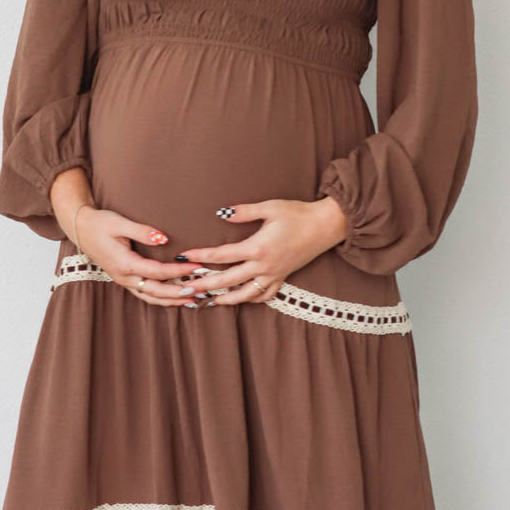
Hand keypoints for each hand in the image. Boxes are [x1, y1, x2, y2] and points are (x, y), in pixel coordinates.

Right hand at [75, 206, 205, 310]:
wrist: (80, 228)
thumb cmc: (99, 223)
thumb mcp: (120, 223)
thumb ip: (142, 232)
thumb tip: (163, 239)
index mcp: (124, 263)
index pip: (157, 272)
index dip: (178, 271)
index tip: (196, 267)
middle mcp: (124, 276)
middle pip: (155, 291)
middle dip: (178, 293)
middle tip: (199, 291)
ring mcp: (123, 280)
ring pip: (150, 297)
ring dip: (171, 300)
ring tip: (192, 300)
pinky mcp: (124, 279)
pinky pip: (144, 294)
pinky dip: (161, 298)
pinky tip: (174, 298)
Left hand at [138, 197, 348, 308]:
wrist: (326, 226)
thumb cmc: (298, 214)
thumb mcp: (270, 207)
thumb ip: (243, 212)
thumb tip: (221, 214)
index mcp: (258, 247)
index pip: (222, 255)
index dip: (201, 256)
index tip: (183, 257)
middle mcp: (264, 266)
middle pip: (228, 280)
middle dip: (205, 286)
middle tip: (185, 291)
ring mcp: (274, 275)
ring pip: (245, 294)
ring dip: (225, 299)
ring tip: (208, 301)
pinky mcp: (283, 277)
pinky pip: (264, 295)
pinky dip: (250, 299)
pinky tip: (240, 298)